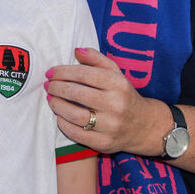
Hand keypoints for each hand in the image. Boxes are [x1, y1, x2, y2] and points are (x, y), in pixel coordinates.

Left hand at [44, 47, 165, 156]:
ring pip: (75, 114)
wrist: (146, 126)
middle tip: (48, 85)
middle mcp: (116, 104)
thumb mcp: (116, 74)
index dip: (62, 72)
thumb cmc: (125, 96)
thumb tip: (77, 50)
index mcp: (118, 84)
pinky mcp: (105, 143)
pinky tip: (60, 116)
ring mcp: (111, 125)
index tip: (50, 73)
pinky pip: (77, 134)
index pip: (83, 74)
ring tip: (51, 99)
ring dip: (57, 105)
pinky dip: (63, 124)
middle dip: (57, 88)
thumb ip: (97, 59)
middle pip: (76, 93)